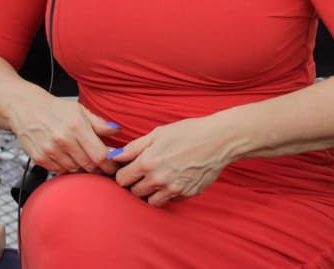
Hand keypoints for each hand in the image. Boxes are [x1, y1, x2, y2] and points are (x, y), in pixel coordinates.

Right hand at [6, 86, 120, 175]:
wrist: (25, 108)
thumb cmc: (54, 109)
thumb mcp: (80, 110)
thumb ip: (99, 123)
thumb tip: (116, 130)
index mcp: (76, 126)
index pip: (99, 155)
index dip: (109, 163)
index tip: (113, 165)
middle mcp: (63, 140)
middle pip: (88, 165)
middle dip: (98, 168)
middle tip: (102, 165)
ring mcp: (50, 151)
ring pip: (75, 170)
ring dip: (83, 168)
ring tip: (84, 159)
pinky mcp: (40, 159)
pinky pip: (60, 171)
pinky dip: (67, 168)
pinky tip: (68, 158)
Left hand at [113, 116, 235, 207]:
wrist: (219, 140)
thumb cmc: (189, 132)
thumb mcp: (158, 133)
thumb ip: (134, 147)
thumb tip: (114, 157)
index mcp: (147, 162)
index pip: (122, 179)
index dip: (124, 174)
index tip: (129, 169)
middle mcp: (158, 179)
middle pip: (134, 192)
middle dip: (136, 184)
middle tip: (144, 173)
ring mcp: (172, 189)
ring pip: (150, 202)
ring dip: (150, 193)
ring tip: (158, 179)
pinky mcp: (186, 194)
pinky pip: (169, 200)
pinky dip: (167, 194)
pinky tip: (174, 179)